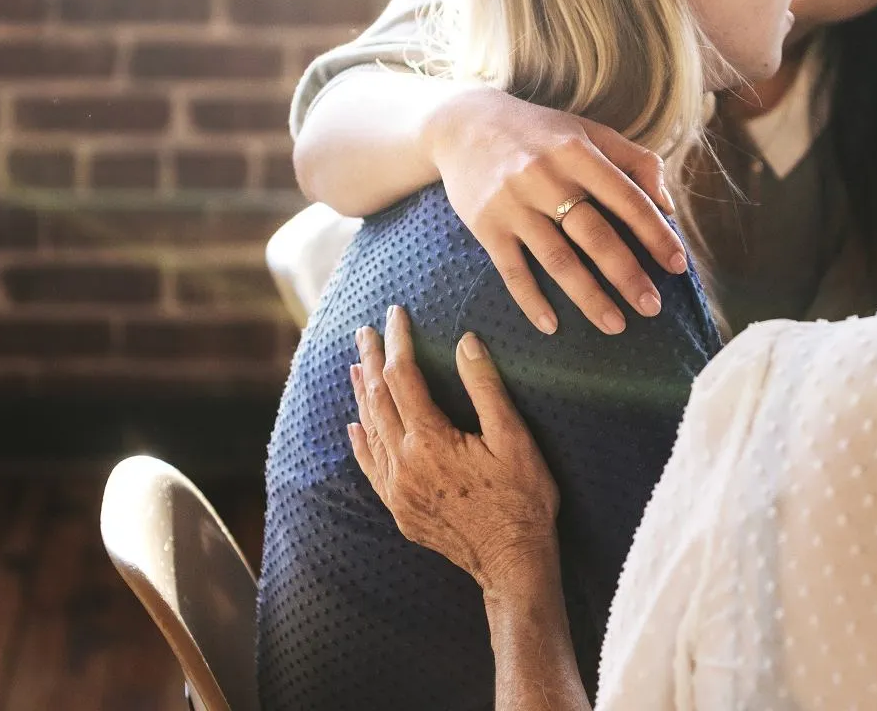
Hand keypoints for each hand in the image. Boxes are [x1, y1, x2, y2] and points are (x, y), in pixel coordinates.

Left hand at [348, 306, 560, 593]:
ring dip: (362, 394)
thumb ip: (485, 388)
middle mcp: (403, 463)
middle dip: (372, 360)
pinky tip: (354, 426)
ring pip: (369, 430)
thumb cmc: (522, 500)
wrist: (512, 563)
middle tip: (364, 331)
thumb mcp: (514, 439)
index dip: (398, 341)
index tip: (395, 314)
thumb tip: (465, 342)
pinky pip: (369, 467)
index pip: (404, 376)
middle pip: (378, 399)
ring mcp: (397, 489)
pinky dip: (360, 441)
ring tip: (357, 365)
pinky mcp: (399, 509)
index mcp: (430, 440)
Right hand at [424, 86, 688, 335]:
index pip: (626, 198)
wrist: (463, 125)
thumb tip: (668, 206)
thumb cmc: (539, 133)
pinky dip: (531, 300)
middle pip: (594, 235)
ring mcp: (513, 204)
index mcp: (577, 152)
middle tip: (652, 307)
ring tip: (615, 325)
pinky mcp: (486, 225)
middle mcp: (545, 177)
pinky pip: (512, 270)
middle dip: (627, 275)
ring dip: (589, 297)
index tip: (677, 265)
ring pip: (557, 259)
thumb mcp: (588, 131)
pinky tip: (551, 326)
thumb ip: (634, 161)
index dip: (655, 233)